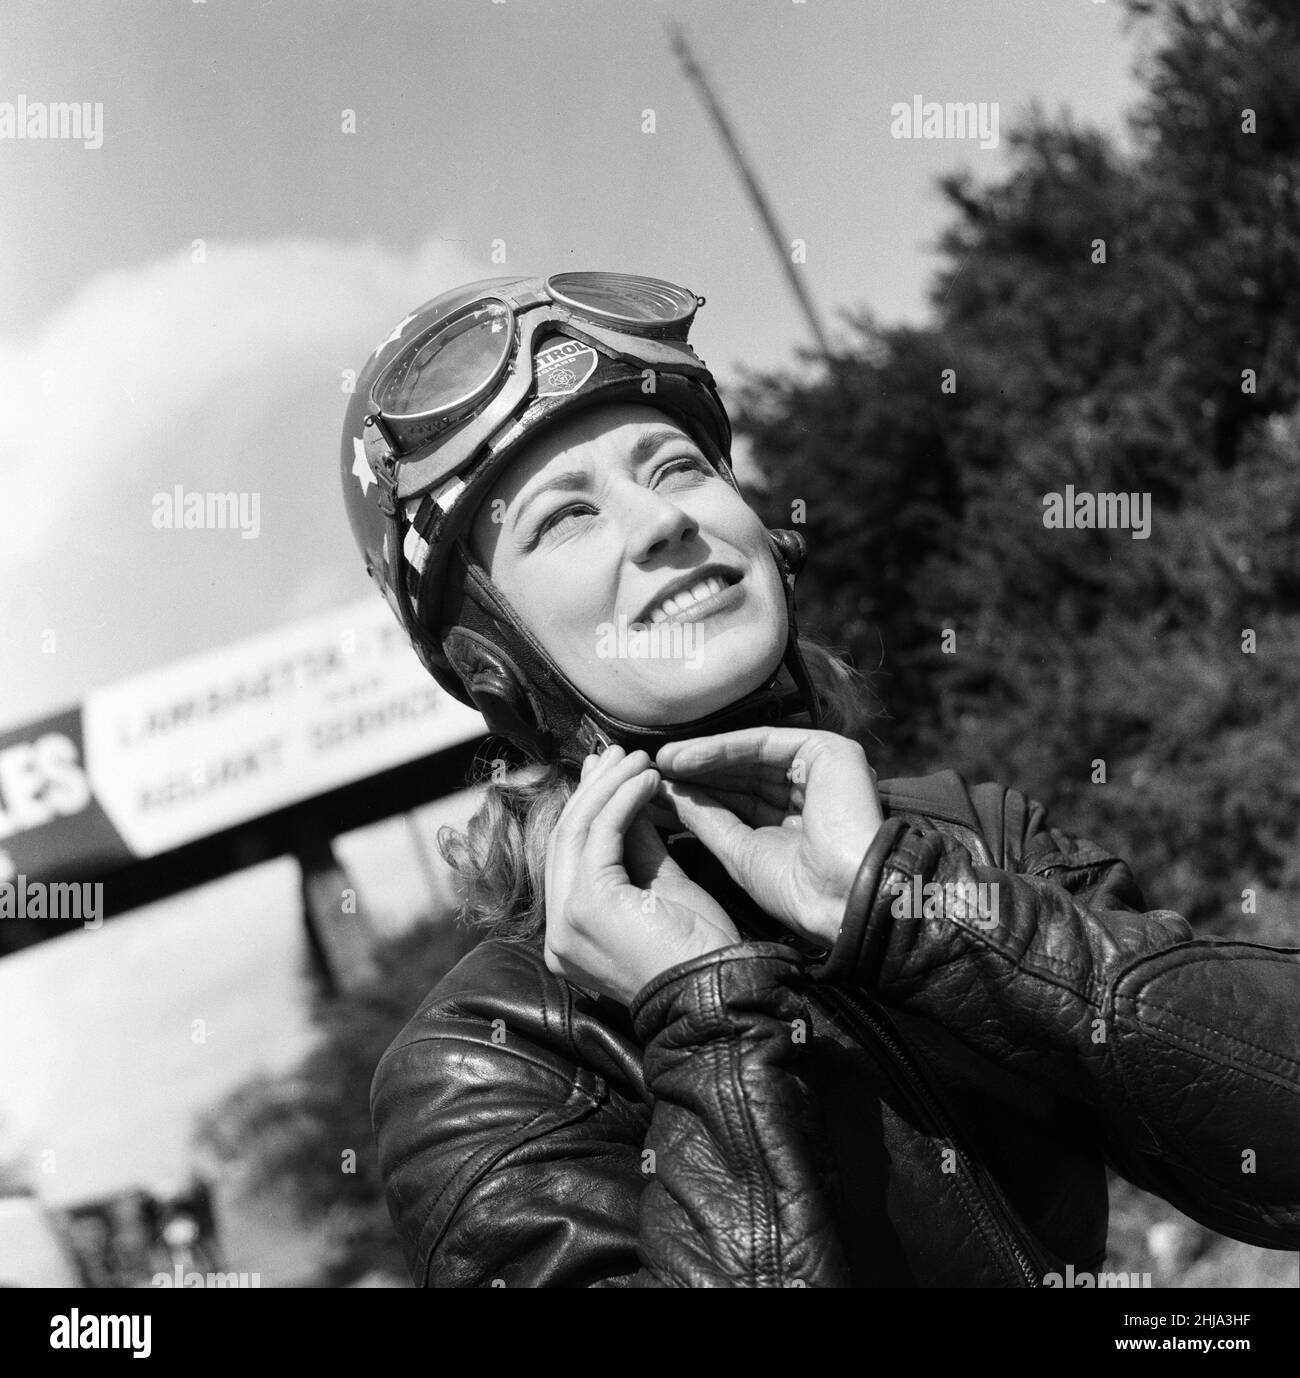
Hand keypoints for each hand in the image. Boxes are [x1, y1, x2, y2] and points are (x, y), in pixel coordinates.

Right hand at [543, 745, 740, 1005]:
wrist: (715, 994)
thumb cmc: (699, 953)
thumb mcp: (663, 887)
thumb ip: (638, 845)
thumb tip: (630, 796)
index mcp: (570, 932)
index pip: (569, 854)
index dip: (587, 806)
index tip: (608, 771)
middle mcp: (558, 929)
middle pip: (564, 838)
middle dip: (592, 789)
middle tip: (616, 753)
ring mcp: (566, 919)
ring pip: (575, 831)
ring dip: (608, 787)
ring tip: (636, 758)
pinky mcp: (586, 905)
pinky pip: (599, 836)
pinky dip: (623, 801)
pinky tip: (646, 780)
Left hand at [653, 727, 883, 945]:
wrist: (843, 898)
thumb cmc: (798, 891)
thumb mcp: (739, 850)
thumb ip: (706, 819)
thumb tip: (668, 794)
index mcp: (797, 822)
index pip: (738, 799)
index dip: (697, 795)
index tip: (654, 794)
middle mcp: (810, 791)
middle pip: (742, 773)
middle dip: (695, 773)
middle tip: (650, 773)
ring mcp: (822, 768)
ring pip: (750, 755)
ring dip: (701, 758)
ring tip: (660, 764)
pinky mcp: (828, 749)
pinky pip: (763, 742)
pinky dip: (721, 748)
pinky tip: (682, 759)